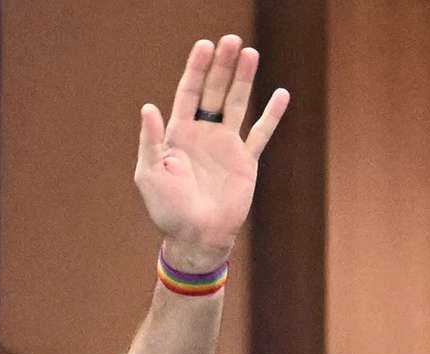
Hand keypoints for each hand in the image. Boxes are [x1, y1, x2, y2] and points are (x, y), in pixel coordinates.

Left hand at [135, 35, 289, 271]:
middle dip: (222, 66)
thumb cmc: (167, 210)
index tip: (205, 45)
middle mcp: (203, 135)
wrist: (196, 237)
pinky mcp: (246, 161)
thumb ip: (150, 141)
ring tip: (251, 53)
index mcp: (178, 135)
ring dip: (244, 79)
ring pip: (237, 104)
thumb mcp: (149, 174)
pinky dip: (271, 115)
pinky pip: (261, 133)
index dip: (196, 69)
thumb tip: (148, 107)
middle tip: (231, 40)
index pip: (187, 93)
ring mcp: (226, 146)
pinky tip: (280, 94)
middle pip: (214, 91)